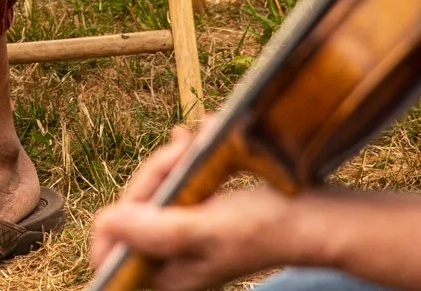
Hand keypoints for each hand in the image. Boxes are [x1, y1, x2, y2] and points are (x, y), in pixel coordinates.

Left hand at [90, 129, 316, 289]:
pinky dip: (182, 163)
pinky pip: (174, 186)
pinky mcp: (196, 216)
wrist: (313, 216)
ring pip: (152, 193)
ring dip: (170, 163)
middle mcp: (169, 261)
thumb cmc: (265, 227)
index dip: (116, 218)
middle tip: (182, 150)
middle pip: (131, 213)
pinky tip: (195, 143)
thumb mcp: (205, 228)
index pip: (109, 255)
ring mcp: (183, 238)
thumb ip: (155, 231)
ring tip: (193, 142)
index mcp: (166, 277)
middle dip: (154, 175)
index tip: (148, 187)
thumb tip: (108, 222)